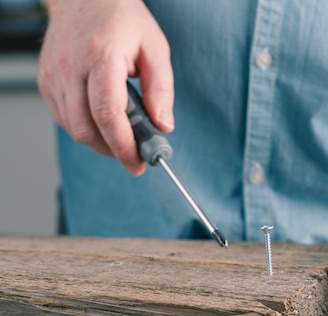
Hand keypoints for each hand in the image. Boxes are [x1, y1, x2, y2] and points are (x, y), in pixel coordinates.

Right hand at [37, 0, 173, 174]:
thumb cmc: (123, 20)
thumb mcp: (156, 48)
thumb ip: (161, 89)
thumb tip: (163, 126)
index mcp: (101, 56)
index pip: (107, 113)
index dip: (123, 146)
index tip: (138, 164)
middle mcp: (70, 66)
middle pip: (87, 128)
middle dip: (113, 150)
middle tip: (135, 154)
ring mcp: (53, 74)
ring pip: (73, 128)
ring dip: (100, 142)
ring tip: (122, 135)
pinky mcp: (45, 80)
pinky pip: (64, 119)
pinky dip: (85, 128)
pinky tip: (103, 121)